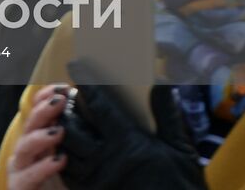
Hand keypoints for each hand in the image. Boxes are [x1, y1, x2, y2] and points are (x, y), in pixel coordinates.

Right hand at [4, 84, 68, 189]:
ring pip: (24, 148)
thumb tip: (90, 112)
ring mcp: (20, 168)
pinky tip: (59, 161)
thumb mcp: (65, 154)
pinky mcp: (20, 186)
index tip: (62, 88)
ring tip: (59, 131)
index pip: (34, 111)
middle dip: (43, 111)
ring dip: (41, 137)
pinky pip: (28, 176)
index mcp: (35, 139)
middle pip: (29, 125)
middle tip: (60, 101)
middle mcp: (25, 150)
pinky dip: (43, 167)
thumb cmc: (56, 182)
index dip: (44, 97)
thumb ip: (72, 136)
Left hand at [58, 59, 205, 189]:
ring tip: (63, 116)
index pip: (99, 105)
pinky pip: (68, 172)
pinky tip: (68, 145)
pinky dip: (65, 155)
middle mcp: (106, 161)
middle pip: (73, 126)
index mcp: (128, 144)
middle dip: (66, 108)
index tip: (76, 66)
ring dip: (63, 130)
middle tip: (66, 94)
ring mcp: (96, 181)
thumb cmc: (181, 185)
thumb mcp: (181, 149)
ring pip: (66, 148)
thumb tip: (161, 81)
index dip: (85, 83)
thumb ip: (167, 113)